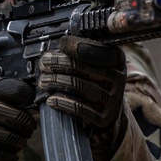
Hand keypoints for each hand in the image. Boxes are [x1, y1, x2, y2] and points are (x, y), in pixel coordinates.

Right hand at [0, 75, 35, 160]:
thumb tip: (22, 92)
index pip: (17, 93)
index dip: (29, 100)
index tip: (30, 106)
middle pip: (18, 119)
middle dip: (27, 126)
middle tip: (29, 129)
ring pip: (11, 140)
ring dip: (19, 143)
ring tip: (20, 143)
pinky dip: (8, 158)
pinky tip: (10, 156)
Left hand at [38, 36, 126, 160]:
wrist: (109, 110)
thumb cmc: (98, 80)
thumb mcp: (99, 62)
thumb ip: (84, 50)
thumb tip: (62, 43)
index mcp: (117, 61)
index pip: (99, 50)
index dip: (78, 46)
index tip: (61, 45)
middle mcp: (117, 79)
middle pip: (83, 68)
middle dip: (58, 63)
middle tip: (44, 63)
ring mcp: (111, 100)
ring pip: (78, 86)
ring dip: (55, 82)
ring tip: (43, 81)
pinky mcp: (103, 117)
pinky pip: (79, 108)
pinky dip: (62, 102)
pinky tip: (51, 99)